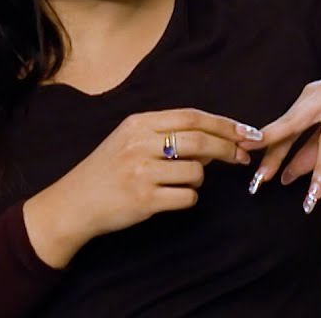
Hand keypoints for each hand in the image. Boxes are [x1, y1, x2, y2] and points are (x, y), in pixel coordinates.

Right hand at [24, 108, 259, 266]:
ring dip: (198, 179)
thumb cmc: (107, 170)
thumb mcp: (129, 140)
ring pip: (196, 172)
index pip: (191, 116)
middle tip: (243, 156)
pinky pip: (187, 197)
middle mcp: (140, 144)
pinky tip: (171, 198)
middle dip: (228, 149)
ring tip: (179, 183)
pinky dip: (188, 198)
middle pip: (200, 140)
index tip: (246, 132)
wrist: (74, 203)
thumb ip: (166, 134)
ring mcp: (141, 172)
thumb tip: (216, 138)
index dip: (224, 124)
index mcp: (138, 124)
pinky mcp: (144, 200)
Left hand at [240, 51, 320, 212]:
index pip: (285, 126)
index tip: (244, 163)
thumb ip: (311, 147)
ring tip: (312, 195)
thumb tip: (286, 176)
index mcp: (312, 97)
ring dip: (320, 166)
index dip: (267, 147)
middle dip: (277, 152)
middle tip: (261, 179)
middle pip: (296, 125)